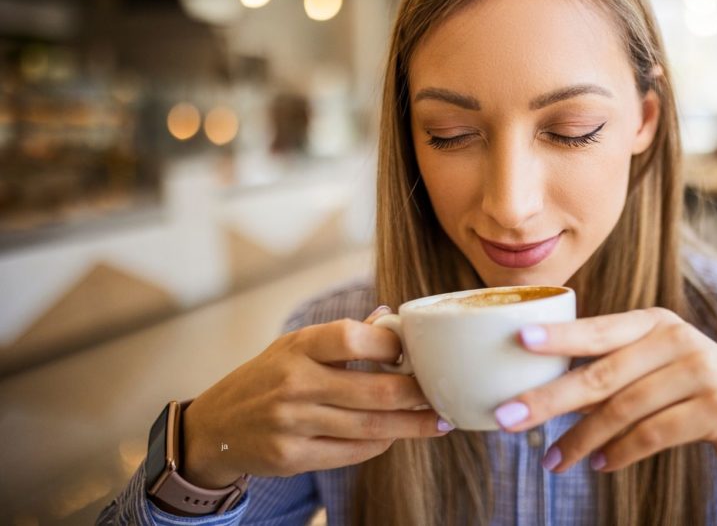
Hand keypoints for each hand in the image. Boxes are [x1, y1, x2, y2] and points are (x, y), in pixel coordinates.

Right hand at [181, 306, 452, 488]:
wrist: (213, 427)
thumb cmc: (266, 378)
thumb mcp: (295, 347)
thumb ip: (342, 337)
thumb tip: (390, 318)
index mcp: (298, 346)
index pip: (353, 337)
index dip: (392, 346)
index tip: (414, 353)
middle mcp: (294, 383)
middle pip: (374, 390)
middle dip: (418, 395)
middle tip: (444, 395)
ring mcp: (292, 423)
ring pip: (370, 427)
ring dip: (412, 426)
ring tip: (439, 422)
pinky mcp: (292, 457)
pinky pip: (352, 452)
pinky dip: (381, 444)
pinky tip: (398, 436)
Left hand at [492, 308, 716, 489]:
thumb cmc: (693, 390)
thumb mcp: (657, 368)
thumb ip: (612, 371)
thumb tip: (543, 391)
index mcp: (655, 323)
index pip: (598, 330)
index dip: (559, 336)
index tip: (519, 342)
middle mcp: (678, 340)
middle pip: (601, 374)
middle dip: (549, 399)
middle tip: (508, 418)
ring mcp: (701, 372)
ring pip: (623, 410)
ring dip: (580, 439)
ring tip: (551, 460)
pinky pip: (654, 434)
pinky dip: (620, 452)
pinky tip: (598, 464)